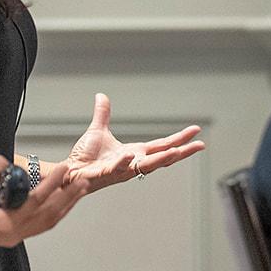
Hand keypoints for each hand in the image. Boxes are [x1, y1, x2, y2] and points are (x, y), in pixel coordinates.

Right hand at [0, 155, 87, 248]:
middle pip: (49, 216)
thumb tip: (10, 163)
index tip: (65, 169)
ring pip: (47, 223)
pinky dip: (52, 213)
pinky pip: (39, 225)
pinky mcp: (11, 235)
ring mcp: (13, 237)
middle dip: (68, 197)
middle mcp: (13, 234)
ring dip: (64, 206)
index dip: (53, 184)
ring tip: (78, 190)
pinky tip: (61, 203)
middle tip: (82, 181)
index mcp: (4, 224)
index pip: (36, 202)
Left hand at [65, 93, 205, 192]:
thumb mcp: (98, 130)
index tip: (196, 131)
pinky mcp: (107, 174)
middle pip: (163, 157)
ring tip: (177, 152)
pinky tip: (131, 154)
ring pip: (146, 166)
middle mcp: (133, 163)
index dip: (179, 138)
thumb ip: (103, 114)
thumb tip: (102, 97)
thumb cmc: (85, 157)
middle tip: (200, 145)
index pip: (162, 144)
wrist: (70, 172)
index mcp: (135, 153)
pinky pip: (118, 168)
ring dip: (162, 160)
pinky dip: (125, 162)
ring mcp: (123, 170)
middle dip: (182, 151)